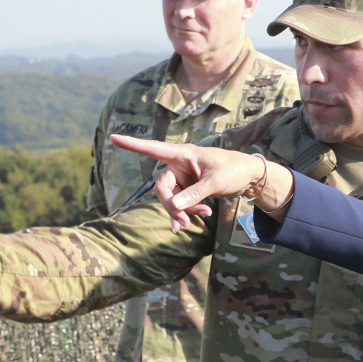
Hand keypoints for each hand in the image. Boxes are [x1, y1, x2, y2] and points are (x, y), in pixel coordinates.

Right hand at [109, 134, 294, 231]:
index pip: (153, 149)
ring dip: (183, 211)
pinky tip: (191, 223)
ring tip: (203, 216)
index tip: (113, 138)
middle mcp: (179, 165)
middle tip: (185, 222)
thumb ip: (195, 194)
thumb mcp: (215, 182)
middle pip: (162, 188)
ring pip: (171, 199)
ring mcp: (183, 178)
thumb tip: (174, 206)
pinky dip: (184, 213)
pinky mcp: (188, 190)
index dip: (133, 145)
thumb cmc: (234, 169)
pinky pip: (179, 204)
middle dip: (171, 206)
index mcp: (183, 154)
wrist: (249, 177)